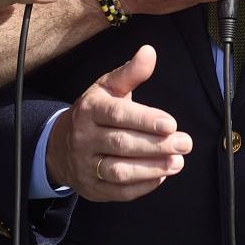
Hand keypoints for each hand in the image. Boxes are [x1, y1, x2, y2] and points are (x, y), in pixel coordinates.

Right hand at [46, 45, 190, 200]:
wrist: (59, 146)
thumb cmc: (93, 113)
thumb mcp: (107, 88)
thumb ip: (130, 73)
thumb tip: (149, 52)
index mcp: (90, 109)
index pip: (118, 115)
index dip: (146, 120)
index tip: (171, 124)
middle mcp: (84, 138)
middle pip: (122, 144)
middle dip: (157, 145)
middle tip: (185, 143)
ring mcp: (86, 166)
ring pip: (120, 171)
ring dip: (152, 168)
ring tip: (177, 162)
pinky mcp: (92, 188)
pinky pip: (119, 192)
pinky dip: (142, 186)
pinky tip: (161, 176)